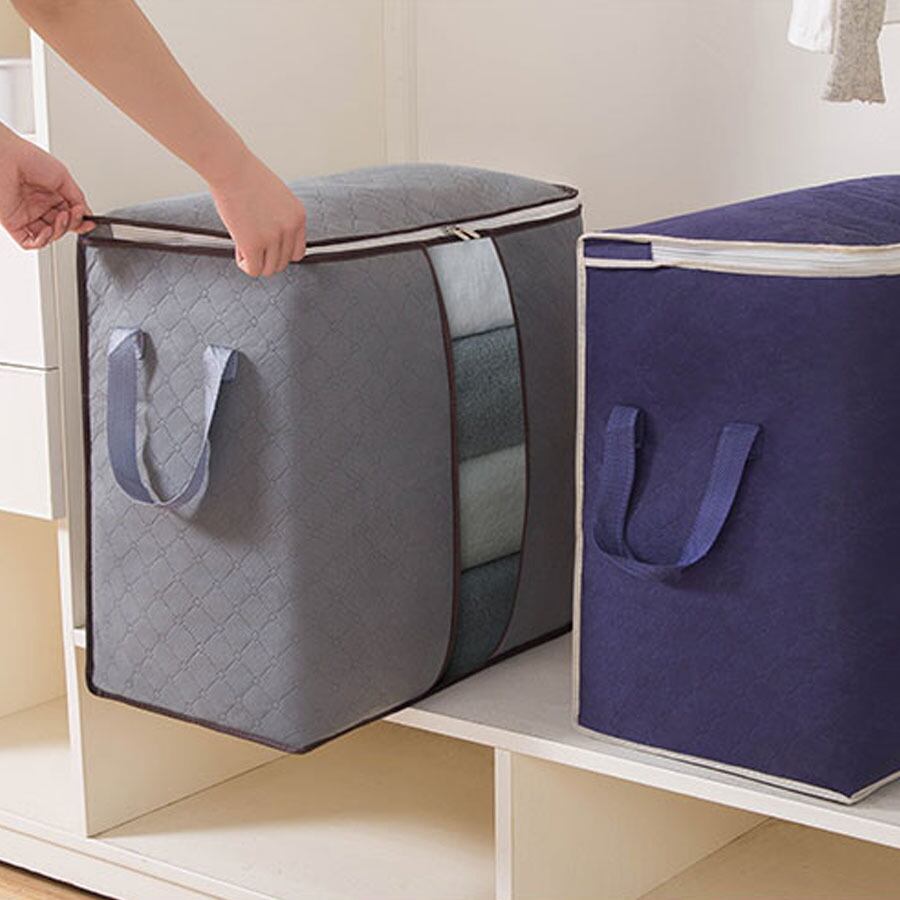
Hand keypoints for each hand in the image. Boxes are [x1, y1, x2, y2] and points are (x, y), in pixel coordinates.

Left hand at [0, 126, 93, 248]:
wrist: (3, 158)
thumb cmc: (26, 158)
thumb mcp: (62, 176)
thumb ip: (77, 197)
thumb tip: (86, 213)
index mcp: (49, 194)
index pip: (69, 215)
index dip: (80, 221)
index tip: (89, 221)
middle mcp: (38, 206)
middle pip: (61, 227)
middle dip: (72, 224)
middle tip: (74, 215)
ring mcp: (26, 215)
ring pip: (49, 236)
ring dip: (59, 232)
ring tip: (62, 218)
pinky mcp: (14, 223)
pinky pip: (29, 242)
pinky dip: (42, 241)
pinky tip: (48, 231)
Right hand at [208, 149, 306, 276]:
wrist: (230, 167)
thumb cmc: (246, 177)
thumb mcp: (277, 198)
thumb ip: (281, 219)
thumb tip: (273, 244)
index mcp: (298, 216)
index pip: (297, 252)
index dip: (280, 252)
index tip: (267, 245)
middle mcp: (289, 228)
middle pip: (283, 263)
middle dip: (266, 257)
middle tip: (251, 242)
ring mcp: (273, 237)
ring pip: (269, 269)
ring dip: (255, 261)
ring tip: (243, 244)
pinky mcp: (253, 244)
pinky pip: (254, 270)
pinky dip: (245, 265)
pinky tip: (239, 250)